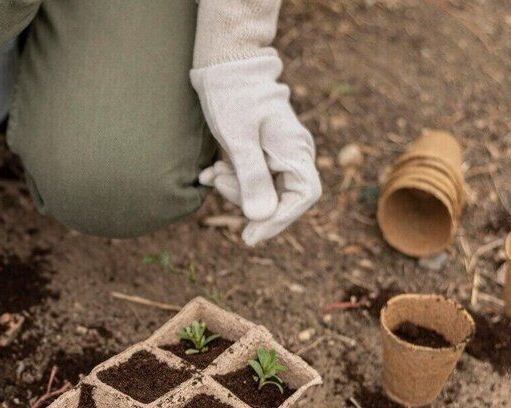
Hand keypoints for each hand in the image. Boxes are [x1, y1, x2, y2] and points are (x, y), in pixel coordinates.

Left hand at [191, 54, 320, 245]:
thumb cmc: (233, 98)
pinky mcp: (263, 155)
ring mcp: (280, 155)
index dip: (278, 221)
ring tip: (211, 172)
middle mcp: (294, 154)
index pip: (301, 198)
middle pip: (279, 198)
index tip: (250, 236)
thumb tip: (261, 218)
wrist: (225, 68)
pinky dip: (230, 179)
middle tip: (218, 182)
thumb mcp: (238, 140)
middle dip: (245, 199)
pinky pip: (251, 178)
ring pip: (262, 190)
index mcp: (296, 150)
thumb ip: (251, 178)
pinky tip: (209, 173)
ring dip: (233, 188)